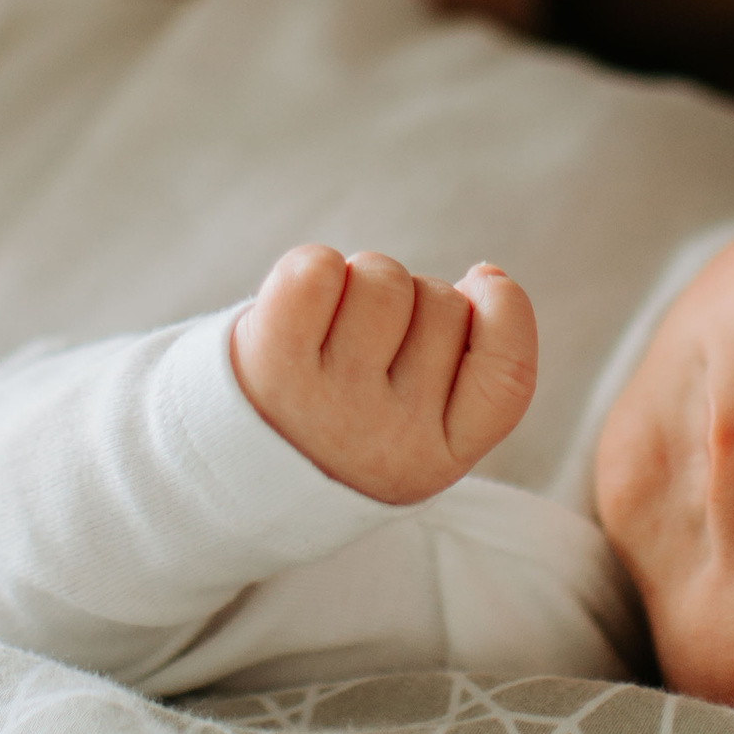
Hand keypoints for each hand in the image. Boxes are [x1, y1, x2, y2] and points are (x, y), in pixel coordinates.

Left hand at [232, 244, 537, 503]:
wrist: (225, 463)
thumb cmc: (342, 421)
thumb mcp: (418, 420)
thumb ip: (469, 362)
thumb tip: (489, 277)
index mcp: (438, 459)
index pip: (507, 377)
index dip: (507, 313)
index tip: (483, 284)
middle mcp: (389, 439)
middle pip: (441, 303)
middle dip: (411, 303)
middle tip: (364, 346)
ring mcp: (330, 404)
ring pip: (383, 280)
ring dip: (359, 283)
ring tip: (327, 331)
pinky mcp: (272, 365)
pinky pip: (318, 271)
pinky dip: (310, 269)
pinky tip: (297, 309)